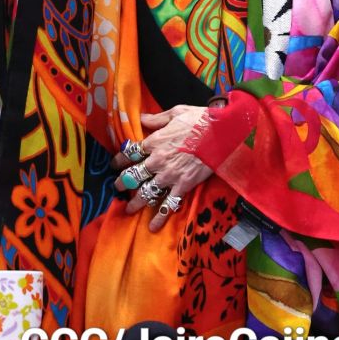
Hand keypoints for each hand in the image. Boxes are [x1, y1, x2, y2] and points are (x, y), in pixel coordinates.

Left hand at [112, 105, 213, 232]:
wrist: (222, 132)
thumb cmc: (200, 119)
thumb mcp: (177, 112)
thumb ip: (157, 118)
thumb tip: (141, 118)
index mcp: (154, 141)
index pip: (130, 152)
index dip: (120, 159)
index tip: (116, 164)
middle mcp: (157, 160)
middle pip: (133, 175)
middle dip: (122, 183)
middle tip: (118, 187)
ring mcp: (169, 175)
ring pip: (145, 193)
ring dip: (135, 203)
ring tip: (129, 208)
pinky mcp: (182, 185)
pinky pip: (168, 204)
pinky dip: (160, 217)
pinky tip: (152, 226)